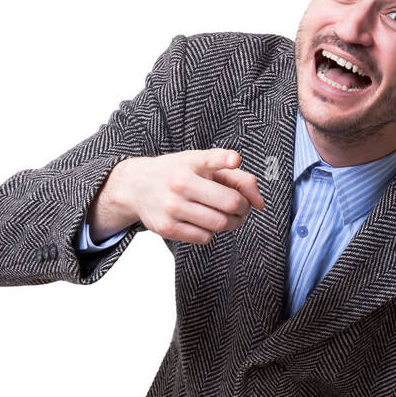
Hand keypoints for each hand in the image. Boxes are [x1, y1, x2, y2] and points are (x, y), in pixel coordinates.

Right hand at [90, 148, 264, 244]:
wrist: (135, 187)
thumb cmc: (178, 174)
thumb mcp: (200, 164)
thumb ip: (234, 176)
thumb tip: (260, 202)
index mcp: (190, 162)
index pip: (209, 159)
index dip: (224, 160)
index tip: (234, 160)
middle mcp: (180, 183)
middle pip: (229, 203)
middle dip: (243, 207)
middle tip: (241, 207)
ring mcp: (172, 207)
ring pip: (219, 223)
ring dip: (232, 223)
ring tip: (228, 216)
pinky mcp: (167, 228)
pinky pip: (204, 237)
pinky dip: (211, 232)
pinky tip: (204, 222)